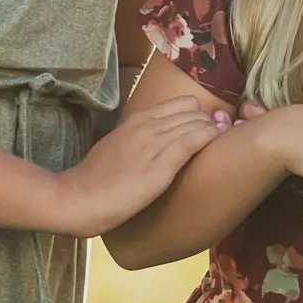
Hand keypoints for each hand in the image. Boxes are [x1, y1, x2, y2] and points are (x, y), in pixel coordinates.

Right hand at [45, 93, 227, 235]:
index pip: (183, 104)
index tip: (206, 132)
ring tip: (223, 145)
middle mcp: (148, 126)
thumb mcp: (117, 146)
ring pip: (197, 122)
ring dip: (214, 131)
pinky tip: (215, 146)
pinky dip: (209, 139)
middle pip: (194, 111)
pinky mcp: (160, 166)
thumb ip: (139, 139)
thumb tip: (157, 143)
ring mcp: (154, 144)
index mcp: (138, 120)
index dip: (199, 116)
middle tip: (220, 141)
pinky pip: (193, 141)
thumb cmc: (95, 179)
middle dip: (211, 123)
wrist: (79, 198)